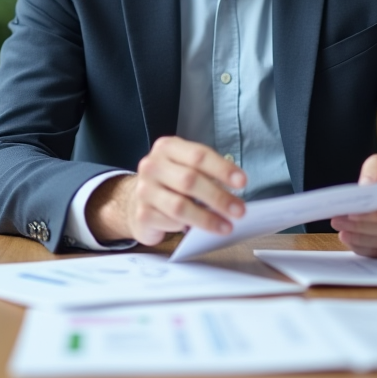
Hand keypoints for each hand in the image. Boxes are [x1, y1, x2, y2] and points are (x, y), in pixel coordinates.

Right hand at [86, 137, 246, 245]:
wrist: (134, 200)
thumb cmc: (169, 183)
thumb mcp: (185, 168)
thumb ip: (206, 174)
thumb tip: (234, 193)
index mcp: (167, 148)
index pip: (198, 155)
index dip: (222, 169)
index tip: (242, 182)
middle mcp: (152, 166)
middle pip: (190, 180)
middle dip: (218, 197)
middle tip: (239, 210)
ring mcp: (144, 190)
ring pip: (180, 206)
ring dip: (207, 218)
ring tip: (226, 226)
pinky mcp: (142, 214)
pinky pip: (170, 222)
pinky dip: (187, 227)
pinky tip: (195, 229)